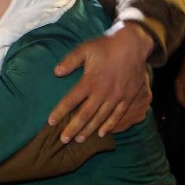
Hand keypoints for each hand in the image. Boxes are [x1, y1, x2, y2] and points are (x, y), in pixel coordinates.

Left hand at [48, 21, 153, 142]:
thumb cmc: (106, 46)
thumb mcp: (85, 49)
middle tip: (63, 139)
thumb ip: (70, 61)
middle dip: (73, 128)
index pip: (71, 100)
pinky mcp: (128, 97)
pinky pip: (118, 115)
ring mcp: (117, 96)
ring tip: (78, 140)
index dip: (60, 112)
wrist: (133, 44)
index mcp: (90, 81)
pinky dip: (109, 126)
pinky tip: (102, 134)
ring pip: (100, 118)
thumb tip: (56, 72)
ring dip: (89, 130)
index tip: (50, 122)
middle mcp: (103, 92)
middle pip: (85, 114)